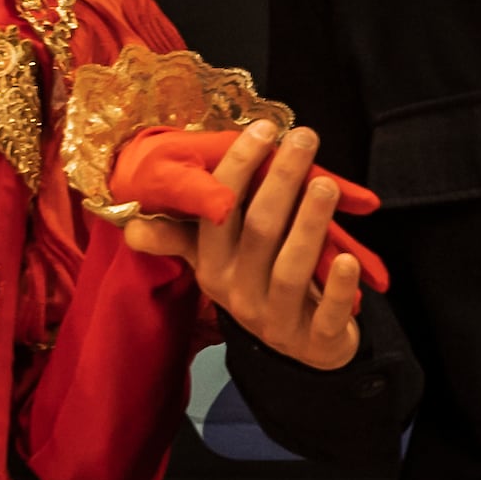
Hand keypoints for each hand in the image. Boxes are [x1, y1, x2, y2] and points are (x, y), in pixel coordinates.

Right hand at [112, 119, 378, 368]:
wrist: (303, 351)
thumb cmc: (262, 286)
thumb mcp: (220, 264)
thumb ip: (186, 237)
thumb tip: (131, 227)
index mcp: (214, 269)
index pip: (218, 215)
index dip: (237, 171)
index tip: (263, 128)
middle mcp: (240, 295)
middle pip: (259, 233)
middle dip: (280, 182)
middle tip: (303, 138)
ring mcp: (276, 321)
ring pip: (290, 270)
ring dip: (309, 224)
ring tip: (325, 183)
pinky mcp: (315, 341)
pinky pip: (325, 313)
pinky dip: (337, 286)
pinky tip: (349, 258)